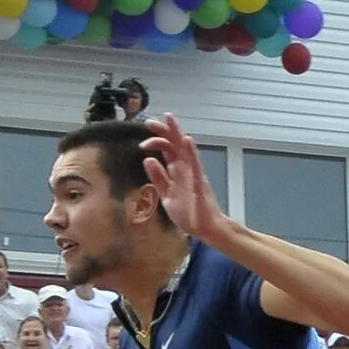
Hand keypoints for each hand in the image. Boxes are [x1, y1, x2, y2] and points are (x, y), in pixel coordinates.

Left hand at [139, 115, 228, 241]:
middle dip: (163, 130)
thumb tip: (148, 160)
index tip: (143, 140)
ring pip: (184, 149)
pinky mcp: (200, 182)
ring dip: (176, 133)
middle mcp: (185, 168)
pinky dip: (191, 152)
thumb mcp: (167, 196)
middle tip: (149, 122)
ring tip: (169, 119)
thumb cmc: (189, 214)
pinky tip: (187, 141)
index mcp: (177, 171)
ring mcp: (194, 173)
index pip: (166, 150)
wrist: (205, 229)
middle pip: (174, 144)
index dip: (156, 140)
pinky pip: (196, 165)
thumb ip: (158, 178)